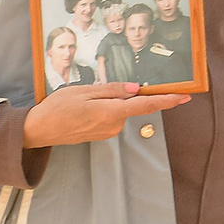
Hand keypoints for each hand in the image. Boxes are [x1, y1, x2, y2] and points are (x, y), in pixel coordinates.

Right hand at [21, 81, 191, 146]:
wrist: (38, 130)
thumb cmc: (57, 108)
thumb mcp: (83, 92)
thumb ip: (112, 90)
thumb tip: (137, 89)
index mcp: (110, 113)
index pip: (146, 105)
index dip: (167, 100)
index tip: (185, 97)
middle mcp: (113, 125)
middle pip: (132, 105)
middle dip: (127, 94)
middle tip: (101, 89)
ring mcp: (107, 131)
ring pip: (120, 110)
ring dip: (112, 102)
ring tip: (84, 100)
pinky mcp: (102, 134)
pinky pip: (111, 116)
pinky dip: (106, 109)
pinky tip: (85, 108)